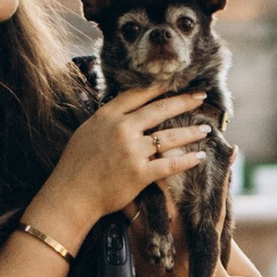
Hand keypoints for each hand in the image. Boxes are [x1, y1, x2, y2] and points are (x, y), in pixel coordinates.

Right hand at [41, 87, 211, 231]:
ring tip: (205, 129)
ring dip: (191, 132)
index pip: (139, 94)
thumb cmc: (76, 165)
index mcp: (108, 116)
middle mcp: (122, 129)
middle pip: (160, 109)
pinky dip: (187, 160)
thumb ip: (108, 119)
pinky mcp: (140, 174)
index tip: (176, 82)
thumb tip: (124, 109)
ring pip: (169, 137)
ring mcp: (132, 151)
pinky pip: (170, 164)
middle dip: (185, 101)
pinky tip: (199, 157)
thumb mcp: (87, 131)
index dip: (161, 87)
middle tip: (201, 96)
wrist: (71, 195)